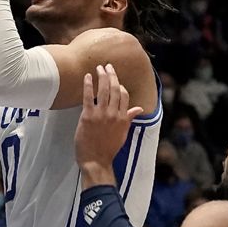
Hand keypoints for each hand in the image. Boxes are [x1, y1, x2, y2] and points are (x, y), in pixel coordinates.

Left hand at [75, 64, 143, 183]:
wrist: (96, 161)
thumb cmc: (108, 149)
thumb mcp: (122, 133)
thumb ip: (129, 118)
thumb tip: (140, 109)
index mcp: (123, 118)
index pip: (125, 96)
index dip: (121, 86)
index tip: (116, 81)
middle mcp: (114, 114)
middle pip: (115, 89)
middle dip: (112, 75)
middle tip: (107, 66)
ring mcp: (101, 114)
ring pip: (104, 90)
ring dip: (102, 76)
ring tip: (99, 68)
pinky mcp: (88, 116)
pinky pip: (89, 97)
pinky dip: (88, 85)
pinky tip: (88, 76)